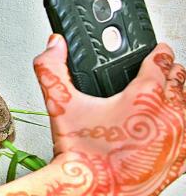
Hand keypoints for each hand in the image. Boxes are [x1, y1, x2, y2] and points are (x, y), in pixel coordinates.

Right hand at [33, 34, 185, 194]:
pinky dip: (183, 123)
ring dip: (179, 97)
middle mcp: (168, 115)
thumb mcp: (61, 104)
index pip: (161, 62)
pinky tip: (172, 123)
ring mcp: (178, 138)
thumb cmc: (82, 154)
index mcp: (144, 97)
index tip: (158, 50)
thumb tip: (54, 45)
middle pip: (180, 82)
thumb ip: (52, 68)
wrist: (92, 190)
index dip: (159, 52)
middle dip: (171, 72)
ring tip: (169, 92)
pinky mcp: (181, 159)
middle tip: (164, 67)